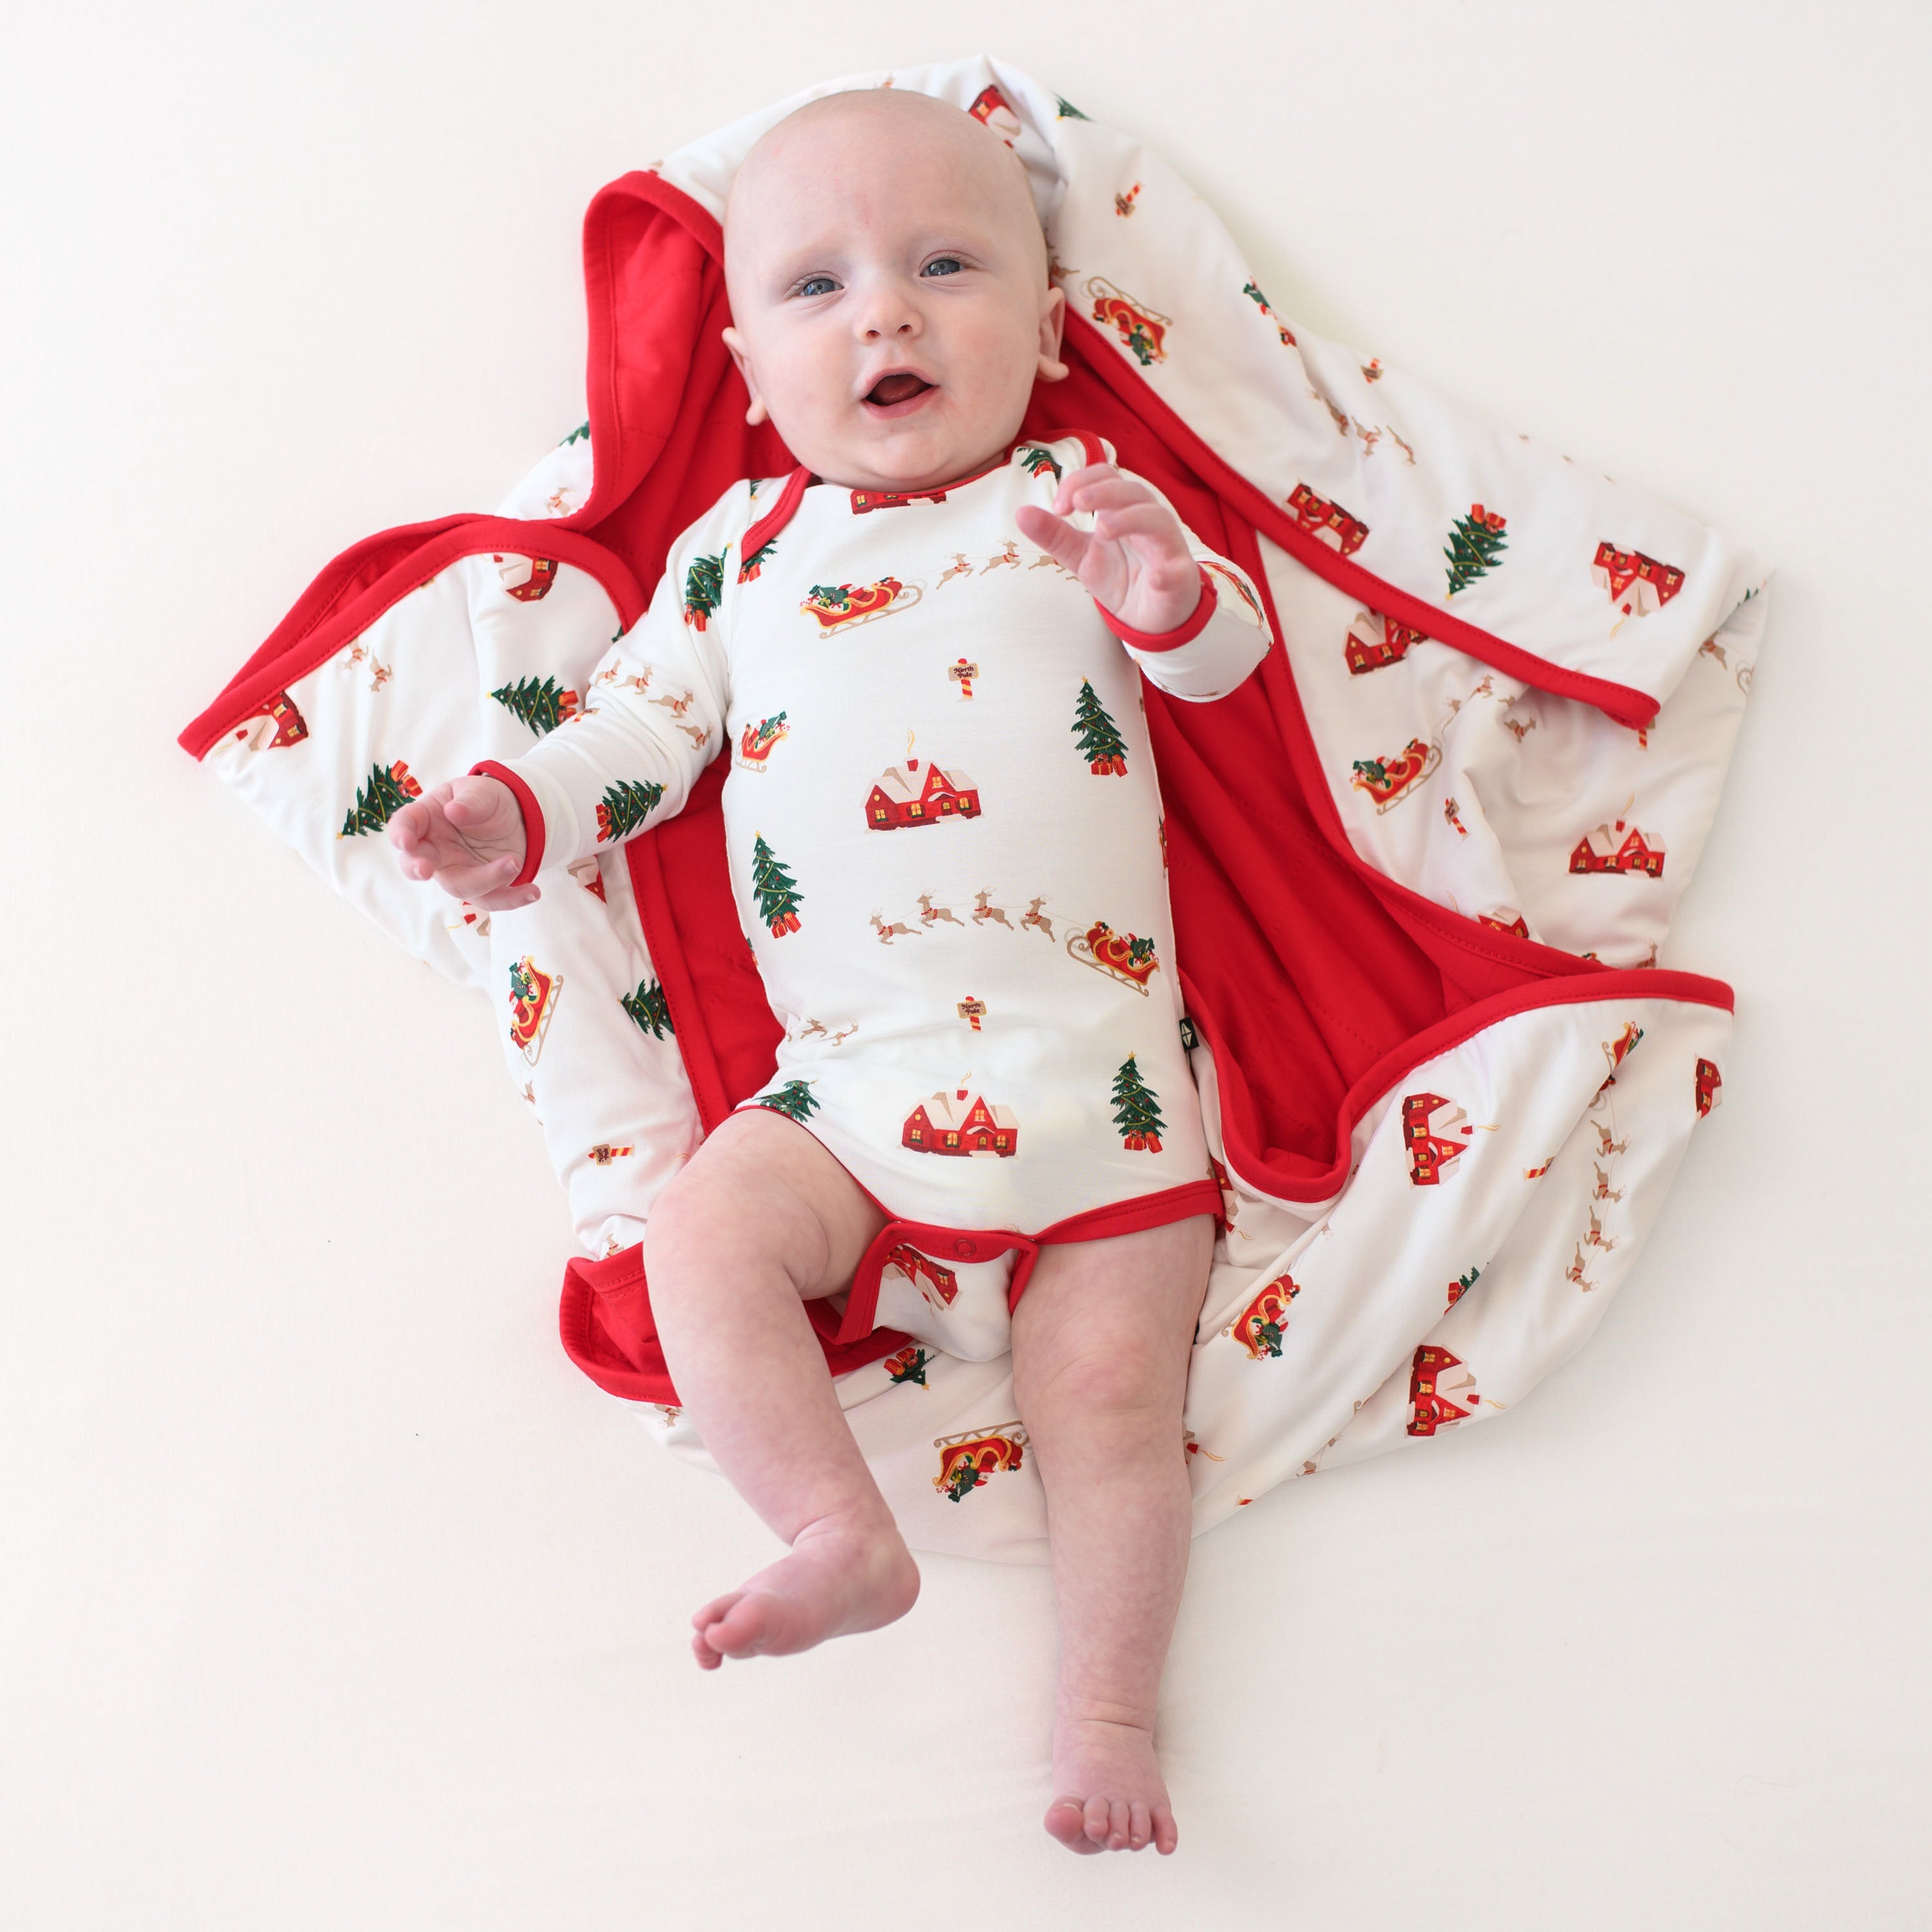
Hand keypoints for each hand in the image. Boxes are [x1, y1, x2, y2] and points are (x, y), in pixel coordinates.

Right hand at [387, 774, 538, 908]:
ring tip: (514, 862)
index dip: (401, 834)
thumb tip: (454, 812)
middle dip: (417, 868)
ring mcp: (457, 871)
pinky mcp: (482, 887)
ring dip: (486, 879)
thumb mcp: (481, 791)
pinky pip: (492, 899)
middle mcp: (435, 850)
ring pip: (459, 886)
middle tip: (424, 869)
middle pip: (417, 865)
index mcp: (427, 819)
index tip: (405, 840)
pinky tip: (533, 892)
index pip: (405, 825)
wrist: (515, 816)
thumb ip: (469, 800)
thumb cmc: (486, 800)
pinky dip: (512, 899)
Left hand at [1014, 463, 1201, 635]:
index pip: (1105, 477)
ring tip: (1102, 530)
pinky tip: (1155, 576)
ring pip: (1157, 519)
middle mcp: (1147, 520)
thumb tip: (1021, 513)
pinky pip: (1176, 569)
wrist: (1150, 617)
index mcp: (1122, 509)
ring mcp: (1166, 547)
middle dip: (1103, 492)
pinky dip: (1166, 570)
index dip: (1081, 482)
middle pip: (1132, 490)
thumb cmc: (1121, 577)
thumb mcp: (1081, 556)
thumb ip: (1055, 535)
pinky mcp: (1179, 577)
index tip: (1057, 507)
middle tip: (1076, 504)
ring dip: (1130, 519)